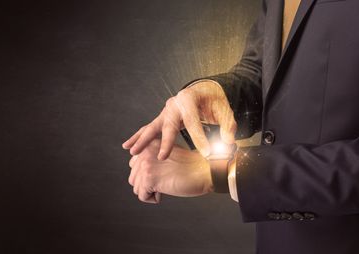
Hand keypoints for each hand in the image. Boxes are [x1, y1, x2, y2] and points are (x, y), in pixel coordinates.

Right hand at [122, 80, 236, 158]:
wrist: (204, 90)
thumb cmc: (214, 100)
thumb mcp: (224, 110)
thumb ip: (228, 125)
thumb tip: (229, 142)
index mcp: (189, 99)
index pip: (194, 121)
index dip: (200, 138)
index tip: (207, 153)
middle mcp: (174, 104)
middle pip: (168, 124)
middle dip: (165, 141)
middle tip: (162, 157)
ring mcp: (166, 110)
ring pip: (152, 126)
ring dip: (143, 140)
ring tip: (133, 152)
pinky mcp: (162, 117)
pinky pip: (149, 128)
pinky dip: (139, 137)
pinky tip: (129, 146)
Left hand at [128, 139, 212, 203]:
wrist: (205, 171)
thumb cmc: (191, 166)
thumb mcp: (167, 154)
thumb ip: (152, 159)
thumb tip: (137, 176)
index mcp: (149, 144)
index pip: (134, 164)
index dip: (149, 173)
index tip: (164, 172)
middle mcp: (144, 152)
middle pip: (133, 177)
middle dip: (148, 183)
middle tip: (167, 179)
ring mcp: (145, 165)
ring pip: (137, 188)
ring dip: (151, 191)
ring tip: (167, 183)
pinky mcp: (149, 178)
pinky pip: (142, 196)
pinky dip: (154, 198)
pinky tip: (166, 190)